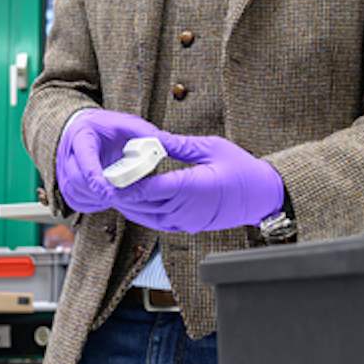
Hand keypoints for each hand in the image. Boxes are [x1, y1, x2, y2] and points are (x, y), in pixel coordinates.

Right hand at [56, 109, 162, 212]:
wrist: (87, 128)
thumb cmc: (109, 127)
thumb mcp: (131, 125)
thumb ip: (151, 136)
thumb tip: (175, 146)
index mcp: (82, 134)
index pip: (84, 156)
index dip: (95, 175)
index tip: (109, 189)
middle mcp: (67, 153)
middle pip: (76, 179)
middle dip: (100, 191)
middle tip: (122, 197)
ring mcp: (63, 170)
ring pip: (74, 192)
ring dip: (97, 199)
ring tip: (119, 196)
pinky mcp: (66, 184)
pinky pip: (76, 201)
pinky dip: (93, 204)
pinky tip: (109, 199)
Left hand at [115, 132, 283, 232]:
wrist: (262, 196)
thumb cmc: (243, 170)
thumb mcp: (211, 147)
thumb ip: (179, 144)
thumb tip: (154, 137)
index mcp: (192, 187)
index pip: (150, 188)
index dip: (127, 182)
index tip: (110, 173)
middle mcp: (186, 209)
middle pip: (143, 205)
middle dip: (121, 193)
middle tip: (102, 180)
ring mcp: (186, 221)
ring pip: (147, 216)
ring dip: (128, 205)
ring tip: (111, 189)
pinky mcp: (187, 226)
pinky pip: (157, 221)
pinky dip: (142, 212)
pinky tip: (133, 201)